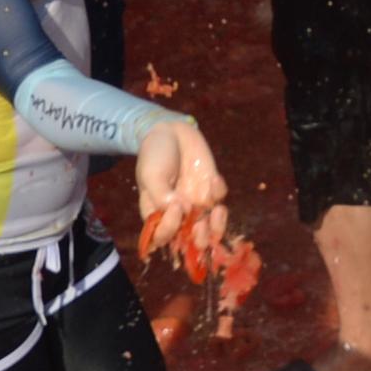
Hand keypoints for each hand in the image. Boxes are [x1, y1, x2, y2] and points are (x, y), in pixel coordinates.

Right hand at [134, 120, 228, 259]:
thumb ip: (160, 195)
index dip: (170, 230)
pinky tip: (214, 178)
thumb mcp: (150, 174)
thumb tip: (181, 210)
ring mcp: (197, 202)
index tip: (175, 207)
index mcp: (157, 214)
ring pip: (211, 227)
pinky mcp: (211, 187)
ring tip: (218, 211)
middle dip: (200, 240)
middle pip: (191, 240)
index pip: (163, 236)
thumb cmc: (154, 155)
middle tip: (201, 226)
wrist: (169, 131)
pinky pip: (220, 198)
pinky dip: (219, 191)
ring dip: (217, 226)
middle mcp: (178, 214)